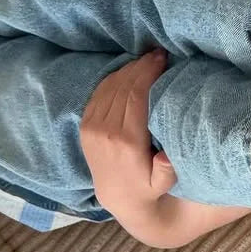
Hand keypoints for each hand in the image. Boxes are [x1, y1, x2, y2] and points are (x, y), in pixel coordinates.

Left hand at [80, 51, 174, 220]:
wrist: (117, 197)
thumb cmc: (147, 187)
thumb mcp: (162, 184)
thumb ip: (166, 172)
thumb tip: (166, 158)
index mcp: (125, 142)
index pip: (135, 96)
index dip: (148, 73)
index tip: (163, 59)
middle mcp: (104, 132)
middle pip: (123, 87)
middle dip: (141, 67)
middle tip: (158, 54)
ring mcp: (91, 128)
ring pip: (109, 87)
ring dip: (128, 69)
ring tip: (146, 60)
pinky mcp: (84, 126)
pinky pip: (98, 93)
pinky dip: (113, 79)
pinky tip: (128, 72)